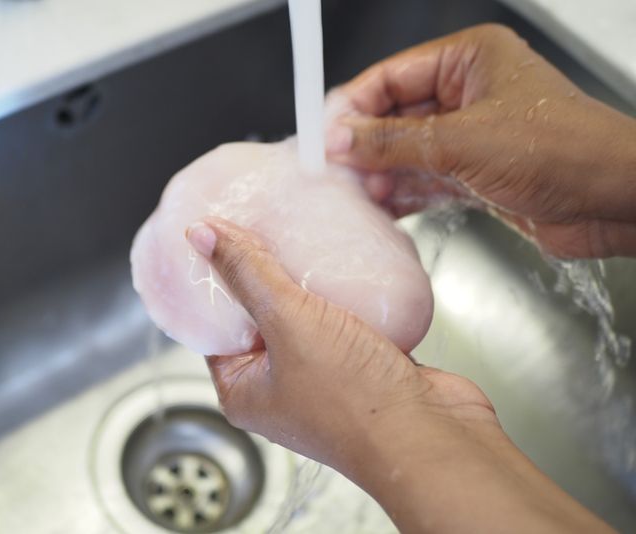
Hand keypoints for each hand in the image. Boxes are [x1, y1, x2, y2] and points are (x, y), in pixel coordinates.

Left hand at [186, 217, 612, 532]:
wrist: (433, 439)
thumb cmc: (357, 406)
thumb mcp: (288, 322)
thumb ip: (248, 274)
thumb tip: (203, 236)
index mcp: (244, 392)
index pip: (213, 328)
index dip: (214, 285)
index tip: (218, 245)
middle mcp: (280, 389)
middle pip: (260, 318)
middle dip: (263, 276)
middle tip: (260, 232)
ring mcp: (325, 380)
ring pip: (307, 319)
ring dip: (310, 285)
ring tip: (301, 239)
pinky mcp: (365, 368)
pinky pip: (347, 323)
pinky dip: (348, 298)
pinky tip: (348, 266)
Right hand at [326, 24, 635, 258]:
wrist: (615, 202)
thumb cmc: (564, 151)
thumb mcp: (463, 142)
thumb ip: (394, 142)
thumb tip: (343, 139)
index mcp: (470, 60)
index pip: (391, 76)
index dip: (353, 105)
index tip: (324, 134)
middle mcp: (469, 94)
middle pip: (395, 115)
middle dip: (364, 145)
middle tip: (332, 170)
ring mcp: (472, 135)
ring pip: (408, 151)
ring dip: (380, 173)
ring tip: (352, 193)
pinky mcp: (477, 174)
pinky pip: (427, 179)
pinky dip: (403, 193)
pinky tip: (380, 206)